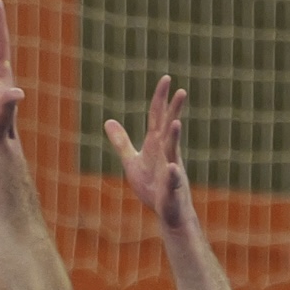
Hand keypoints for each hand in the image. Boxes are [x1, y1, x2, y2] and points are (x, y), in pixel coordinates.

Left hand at [106, 76, 194, 231]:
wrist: (166, 211)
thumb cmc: (152, 185)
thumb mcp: (132, 161)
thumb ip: (121, 142)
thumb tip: (108, 121)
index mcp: (156, 145)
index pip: (158, 117)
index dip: (160, 98)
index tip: (166, 78)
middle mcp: (166, 153)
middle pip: (169, 128)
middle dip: (174, 111)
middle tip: (181, 91)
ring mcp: (171, 169)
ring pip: (173, 151)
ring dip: (175, 137)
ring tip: (176, 123)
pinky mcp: (171, 188)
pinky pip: (172, 180)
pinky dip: (172, 174)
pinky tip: (172, 168)